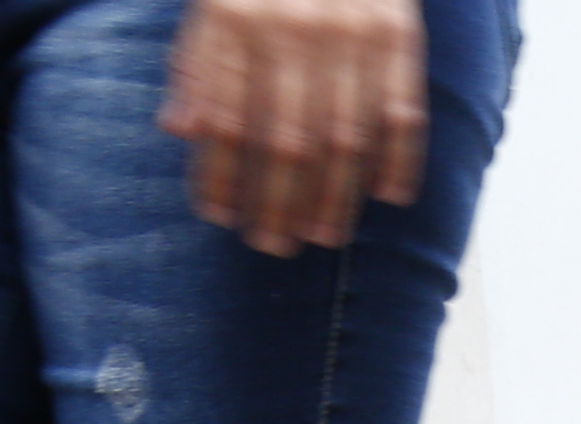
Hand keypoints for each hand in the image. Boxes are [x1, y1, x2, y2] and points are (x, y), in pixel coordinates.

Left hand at [163, 0, 427, 255]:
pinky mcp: (398, 29)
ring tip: (323, 235)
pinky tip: (389, 195)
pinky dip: (399, 156)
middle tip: (272, 244)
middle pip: (284, 139)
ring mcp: (350, 30)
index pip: (223, 115)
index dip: (220, 173)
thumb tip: (179, 129)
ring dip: (334, 196)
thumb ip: (196, 57)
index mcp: (233, 15)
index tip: (220, 217)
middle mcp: (291, 27)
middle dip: (276, 202)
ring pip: (342, 136)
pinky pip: (401, 107)